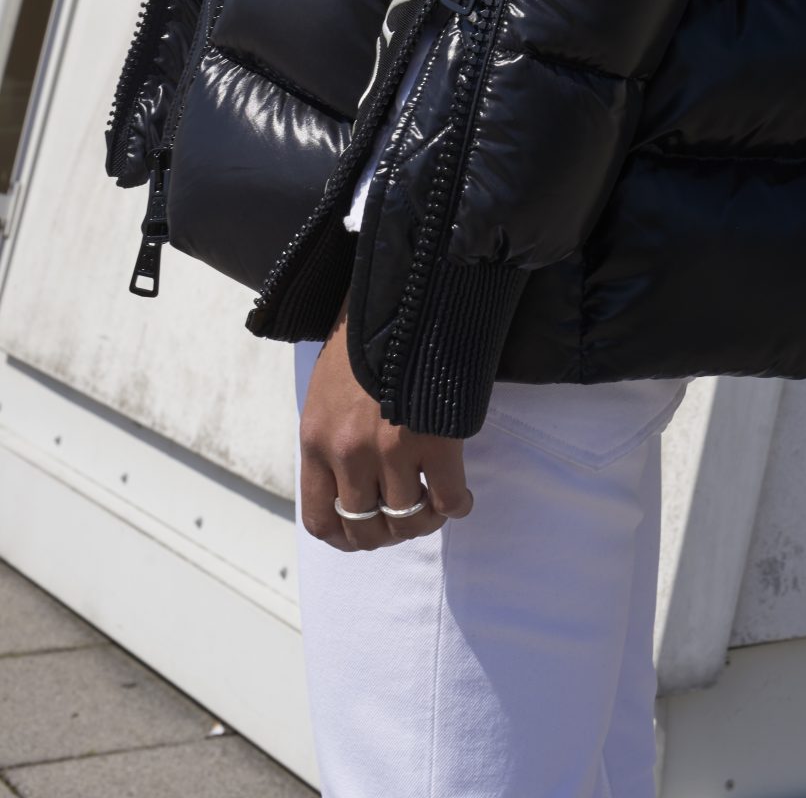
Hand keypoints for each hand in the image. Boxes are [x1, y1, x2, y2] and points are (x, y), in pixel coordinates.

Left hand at [299, 288, 474, 549]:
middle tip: (407, 520)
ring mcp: (392, 450)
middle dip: (390, 533)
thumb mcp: (327, 391)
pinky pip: (448, 499)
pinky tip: (462, 499)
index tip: (364, 534)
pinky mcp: (435, 440)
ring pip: (409, 519)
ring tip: (436, 507)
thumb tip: (349, 480)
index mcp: (316, 441)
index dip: (345, 538)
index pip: (321, 520)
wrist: (403, 294)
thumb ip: (332, 439)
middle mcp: (349, 454)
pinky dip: (458, 506)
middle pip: (367, 528)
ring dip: (425, 522)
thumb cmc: (363, 338)